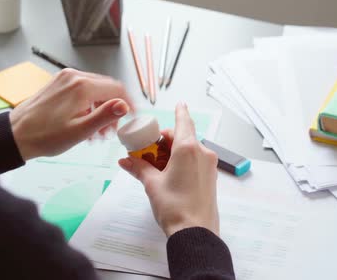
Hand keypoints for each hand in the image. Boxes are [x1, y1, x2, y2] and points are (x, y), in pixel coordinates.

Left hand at [10, 68, 133, 160]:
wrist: (16, 134)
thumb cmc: (45, 136)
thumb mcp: (80, 131)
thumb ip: (105, 116)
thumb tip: (124, 105)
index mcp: (82, 87)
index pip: (116, 89)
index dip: (128, 103)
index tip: (133, 116)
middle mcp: (74, 77)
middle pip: (106, 88)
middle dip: (113, 109)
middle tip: (112, 130)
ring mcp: (65, 79)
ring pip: (95, 89)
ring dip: (101, 108)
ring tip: (98, 131)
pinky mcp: (58, 84)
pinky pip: (82, 90)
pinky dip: (89, 104)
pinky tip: (85, 122)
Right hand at [118, 103, 219, 236]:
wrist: (195, 233)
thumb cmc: (176, 208)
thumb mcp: (152, 185)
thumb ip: (139, 168)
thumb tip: (126, 161)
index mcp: (188, 149)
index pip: (184, 121)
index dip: (180, 111)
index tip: (180, 104)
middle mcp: (202, 153)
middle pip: (182, 137)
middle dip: (164, 141)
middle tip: (147, 150)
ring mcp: (209, 166)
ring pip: (188, 150)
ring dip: (171, 153)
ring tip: (153, 167)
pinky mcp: (210, 178)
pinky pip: (194, 162)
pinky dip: (180, 162)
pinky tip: (167, 174)